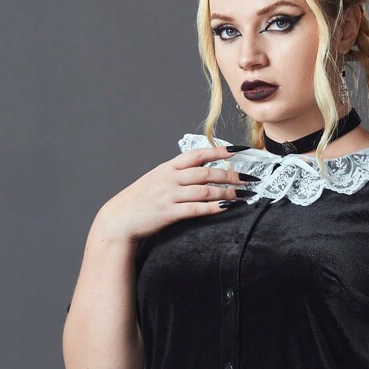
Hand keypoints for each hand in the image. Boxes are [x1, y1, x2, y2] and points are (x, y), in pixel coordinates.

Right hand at [94, 145, 257, 243]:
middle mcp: (170, 178)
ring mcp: (169, 195)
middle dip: (231, 175)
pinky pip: (196, 208)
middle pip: (207, 173)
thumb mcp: (156, 180)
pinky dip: (213, 207)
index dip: (220, 151)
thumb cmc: (140, 200)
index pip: (198, 154)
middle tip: (249, 179)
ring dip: (227, 192)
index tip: (239, 150)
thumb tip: (200, 172)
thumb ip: (177, 174)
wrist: (119, 218)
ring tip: (244, 196)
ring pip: (205, 190)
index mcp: (168, 167)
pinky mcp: (169, 213)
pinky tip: (226, 207)